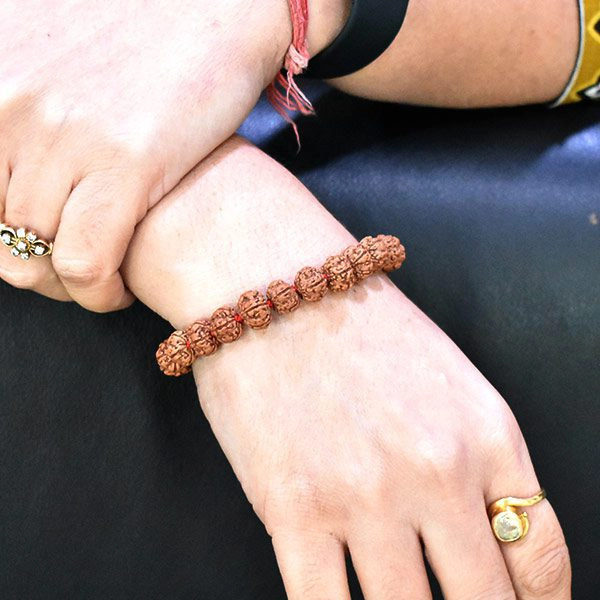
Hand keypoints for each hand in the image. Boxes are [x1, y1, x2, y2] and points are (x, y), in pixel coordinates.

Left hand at [0, 0, 295, 309]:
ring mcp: (65, 135)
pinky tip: (119, 290)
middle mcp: (8, 104)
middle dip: (30, 269)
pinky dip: (98, 294)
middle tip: (68, 273)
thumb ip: (13, 104)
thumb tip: (15, 168)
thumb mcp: (43, 44)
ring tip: (98, 281)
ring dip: (66, 287)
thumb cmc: (139, 31)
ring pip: (33, 256)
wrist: (216, 3)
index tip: (30, 247)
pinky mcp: (127, 163)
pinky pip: (87, 262)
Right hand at [123, 136, 570, 598]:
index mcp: (486, 433)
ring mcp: (364, 495)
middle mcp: (437, 472)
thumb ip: (475, 459)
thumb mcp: (446, 378)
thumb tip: (482, 536)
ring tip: (396, 597)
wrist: (273, 281)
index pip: (540, 557)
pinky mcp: (292, 508)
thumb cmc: (355, 322)